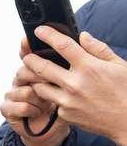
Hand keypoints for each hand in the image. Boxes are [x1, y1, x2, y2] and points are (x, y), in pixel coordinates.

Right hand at [2, 36, 69, 145]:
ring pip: (20, 89)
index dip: (26, 47)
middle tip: (50, 80)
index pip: (28, 54)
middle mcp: (22, 80)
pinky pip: (14, 106)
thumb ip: (77, 62)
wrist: (51, 132)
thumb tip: (82, 36)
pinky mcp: (8, 110)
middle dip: (35, 75)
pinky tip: (38, 112)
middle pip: (23, 70)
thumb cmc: (65, 106)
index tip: (27, 41)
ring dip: (34, 96)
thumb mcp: (74, 83)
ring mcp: (13, 95)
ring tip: (46, 102)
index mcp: (36, 71)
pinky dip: (27, 109)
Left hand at [22, 27, 126, 145]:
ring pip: (40, 87)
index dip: (48, 35)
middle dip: (30, 59)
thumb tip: (82, 36)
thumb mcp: (119, 66)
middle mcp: (75, 84)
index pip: (63, 45)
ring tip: (40, 76)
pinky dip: (53, 97)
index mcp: (90, 67)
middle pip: (41, 67)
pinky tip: (58, 95)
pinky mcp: (65, 114)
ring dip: (37, 80)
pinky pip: (52, 102)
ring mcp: (68, 101)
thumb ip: (98, 49)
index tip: (39, 31)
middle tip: (27, 56)